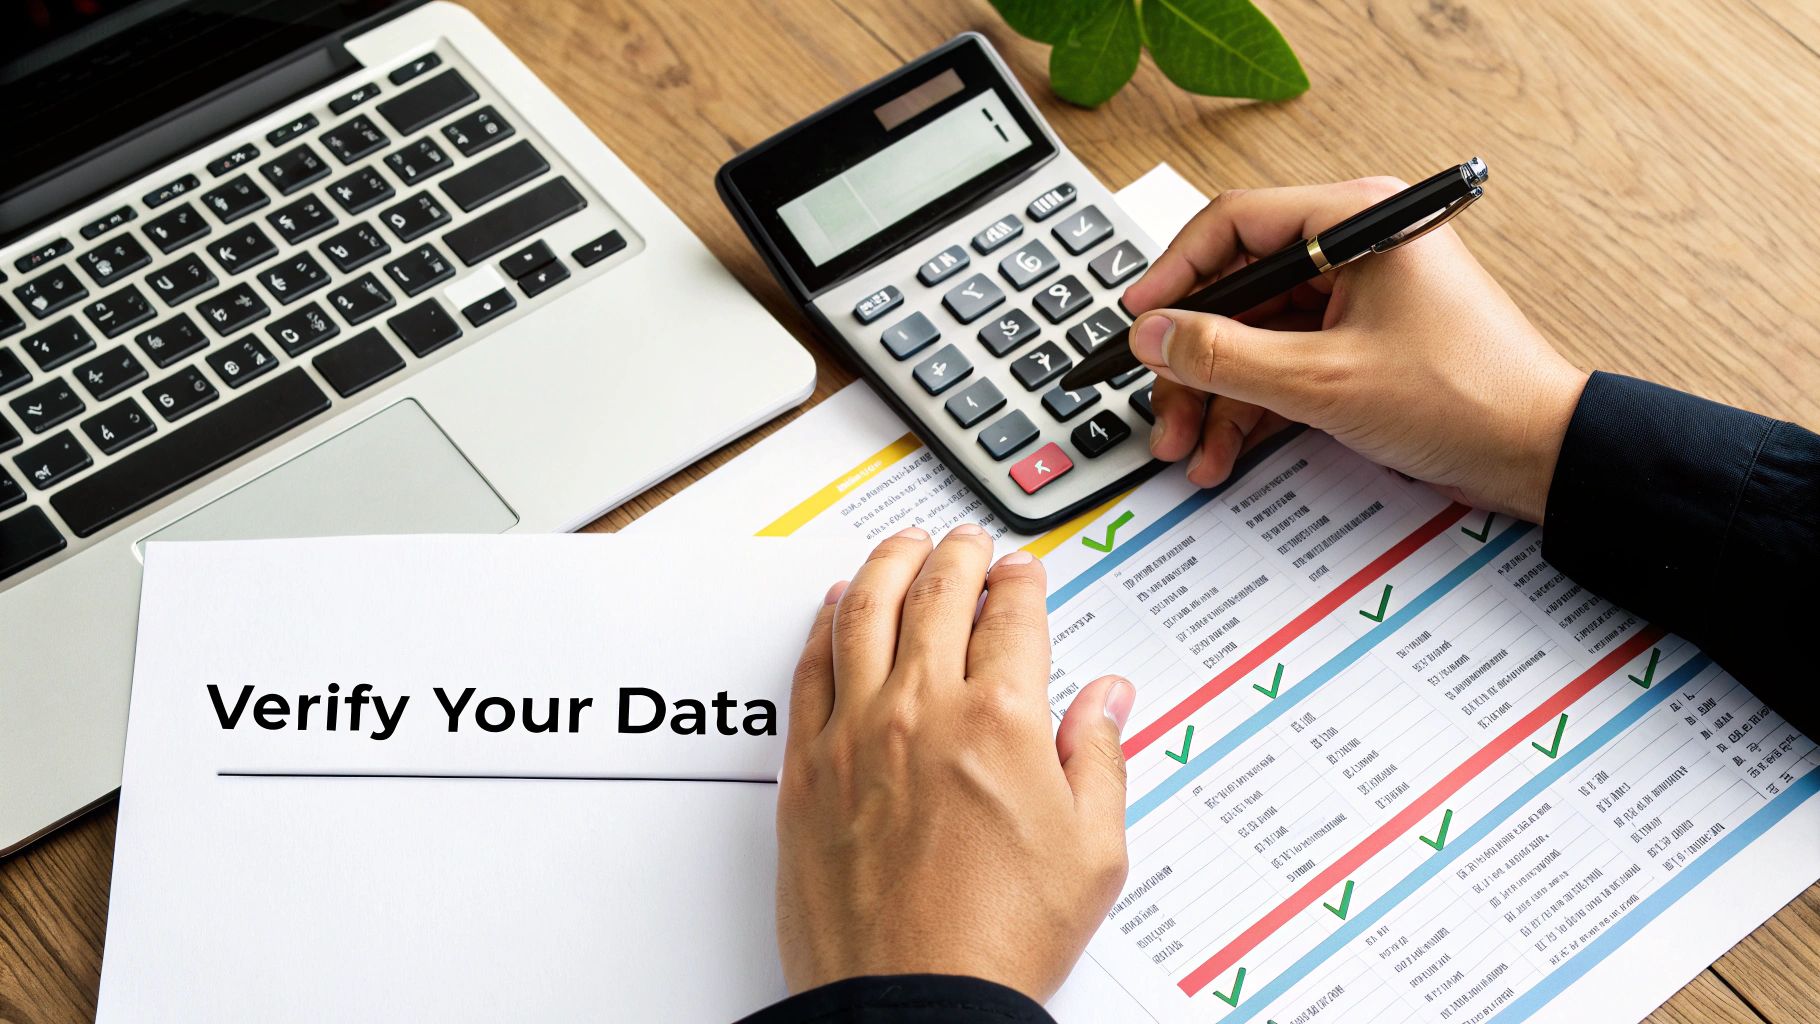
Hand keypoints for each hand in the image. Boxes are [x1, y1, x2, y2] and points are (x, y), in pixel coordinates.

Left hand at [775, 524, 1134, 1000]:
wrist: (913, 1003)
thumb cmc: (997, 941)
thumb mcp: (1092, 853)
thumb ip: (1101, 761)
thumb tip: (1108, 703)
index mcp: (1004, 721)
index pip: (1014, 616)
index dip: (1022, 583)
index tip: (1024, 575)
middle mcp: (924, 709)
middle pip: (939, 593)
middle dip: (960, 555)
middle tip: (969, 543)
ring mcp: (856, 734)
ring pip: (865, 611)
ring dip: (888, 564)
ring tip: (903, 545)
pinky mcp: (806, 768)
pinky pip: (809, 668)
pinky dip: (824, 623)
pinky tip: (834, 606)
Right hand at [1121, 177, 1589, 523]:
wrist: (1539, 457)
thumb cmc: (1468, 398)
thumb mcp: (1324, 381)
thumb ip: (1225, 355)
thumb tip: (1153, 334)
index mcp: (1358, 221)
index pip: (1235, 223)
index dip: (1175, 274)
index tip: (1138, 320)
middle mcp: (1355, 249)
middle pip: (1237, 291)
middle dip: (1192, 359)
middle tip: (1162, 405)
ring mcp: (1356, 300)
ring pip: (1253, 337)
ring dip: (1214, 395)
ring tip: (1188, 446)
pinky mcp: (1359, 346)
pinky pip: (1282, 367)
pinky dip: (1250, 409)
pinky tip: (1224, 452)